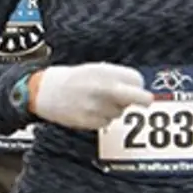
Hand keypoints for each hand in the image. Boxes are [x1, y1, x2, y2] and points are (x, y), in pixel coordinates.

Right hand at [30, 64, 153, 131]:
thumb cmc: (74, 79)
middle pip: (139, 97)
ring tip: (96, 101)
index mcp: (106, 73)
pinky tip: (89, 110)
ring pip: (120, 112)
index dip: (137, 85)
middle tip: (147, 102)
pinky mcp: (89, 121)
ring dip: (114, 109)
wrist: (45, 91)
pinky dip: (101, 118)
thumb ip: (118, 78)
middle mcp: (104, 89)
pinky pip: (106, 122)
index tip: (134, 87)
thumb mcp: (97, 69)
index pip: (137, 80)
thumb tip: (140, 89)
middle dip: (144, 100)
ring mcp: (98, 106)